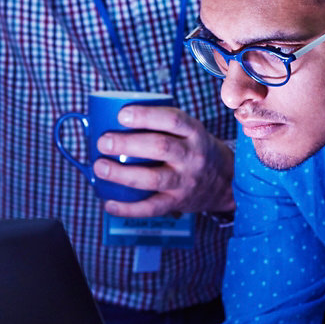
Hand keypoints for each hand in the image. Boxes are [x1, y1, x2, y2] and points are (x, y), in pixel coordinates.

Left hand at [95, 105, 233, 218]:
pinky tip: (109, 204)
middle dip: (128, 144)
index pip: (172, 120)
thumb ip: (161, 123)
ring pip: (154, 178)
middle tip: (103, 142)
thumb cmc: (193, 148)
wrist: (224, 180)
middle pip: (161, 147)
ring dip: (123, 174)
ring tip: (100, 168)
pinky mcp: (178, 202)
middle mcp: (192, 155)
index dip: (146, 116)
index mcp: (193, 132)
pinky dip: (128, 208)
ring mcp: (185, 181)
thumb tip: (110, 116)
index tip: (122, 115)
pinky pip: (152, 208)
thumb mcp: (188, 130)